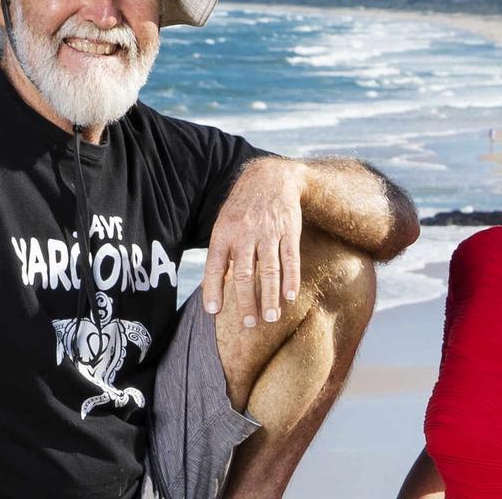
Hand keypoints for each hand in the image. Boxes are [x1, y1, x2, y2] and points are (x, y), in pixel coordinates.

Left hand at [201, 158, 306, 325]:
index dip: (213, 289)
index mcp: (224, 233)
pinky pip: (290, 259)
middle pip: (244, 274)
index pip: (215, 265)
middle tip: (249, 324)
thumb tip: (210, 290)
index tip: (213, 311)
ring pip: (269, 270)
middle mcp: (245, 234)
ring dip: (270, 297)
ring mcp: (268, 233)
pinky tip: (290, 297)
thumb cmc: (242, 209)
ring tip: (270, 318)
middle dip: (246, 302)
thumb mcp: (224, 224)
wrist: (270, 178)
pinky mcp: (289, 231)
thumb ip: (220, 255)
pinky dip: (291, 279)